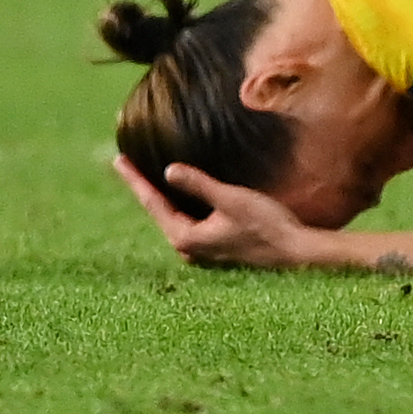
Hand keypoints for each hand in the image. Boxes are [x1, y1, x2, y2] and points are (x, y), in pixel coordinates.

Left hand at [113, 154, 328, 270]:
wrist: (294, 253)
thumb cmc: (265, 225)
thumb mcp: (230, 199)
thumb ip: (199, 185)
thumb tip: (168, 171)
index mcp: (186, 238)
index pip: (153, 203)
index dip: (135, 179)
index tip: (118, 160)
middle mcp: (188, 248)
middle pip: (159, 211)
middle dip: (144, 186)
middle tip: (126, 163)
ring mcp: (201, 250)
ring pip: (174, 216)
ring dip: (162, 195)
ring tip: (146, 175)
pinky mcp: (215, 246)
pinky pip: (188, 220)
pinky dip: (180, 203)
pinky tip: (181, 194)